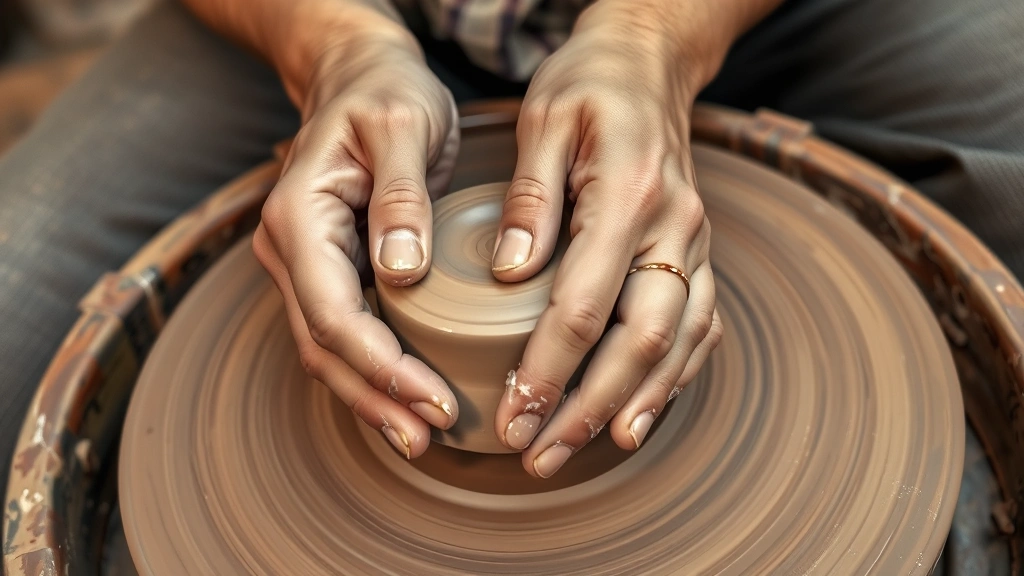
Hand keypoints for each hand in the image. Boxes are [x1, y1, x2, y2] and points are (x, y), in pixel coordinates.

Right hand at [253, 19, 460, 458]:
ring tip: (419, 436)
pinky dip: (371, 372)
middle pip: (323, 346)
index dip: (381, 366)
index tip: (433, 399)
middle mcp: (290, 249)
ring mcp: (304, 264)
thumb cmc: (385, 93)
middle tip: (428, 437)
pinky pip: (343, 333)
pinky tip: (405, 397)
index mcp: (300, 216)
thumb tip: (401, 271)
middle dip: (375, 399)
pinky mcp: (329, 270)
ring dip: (370, 397)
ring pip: (327, 350)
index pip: (332, 312)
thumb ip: (400, 195)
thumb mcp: (402, 126)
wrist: (358, 76)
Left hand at [491, 2, 725, 476]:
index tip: (514, 412)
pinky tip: (639, 412)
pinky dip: (673, 378)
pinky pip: (700, 328)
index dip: (548, 367)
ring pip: (678, 345)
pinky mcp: (697, 256)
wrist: (649, 65)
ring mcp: (695, 245)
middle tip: (539, 453)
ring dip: (634, 406)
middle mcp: (675, 227)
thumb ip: (530, 198)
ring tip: (586, 449)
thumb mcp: (544, 120)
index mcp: (630, 194)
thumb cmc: (589, 88)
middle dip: (588, 407)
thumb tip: (512, 276)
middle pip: (640, 341)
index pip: (586, 304)